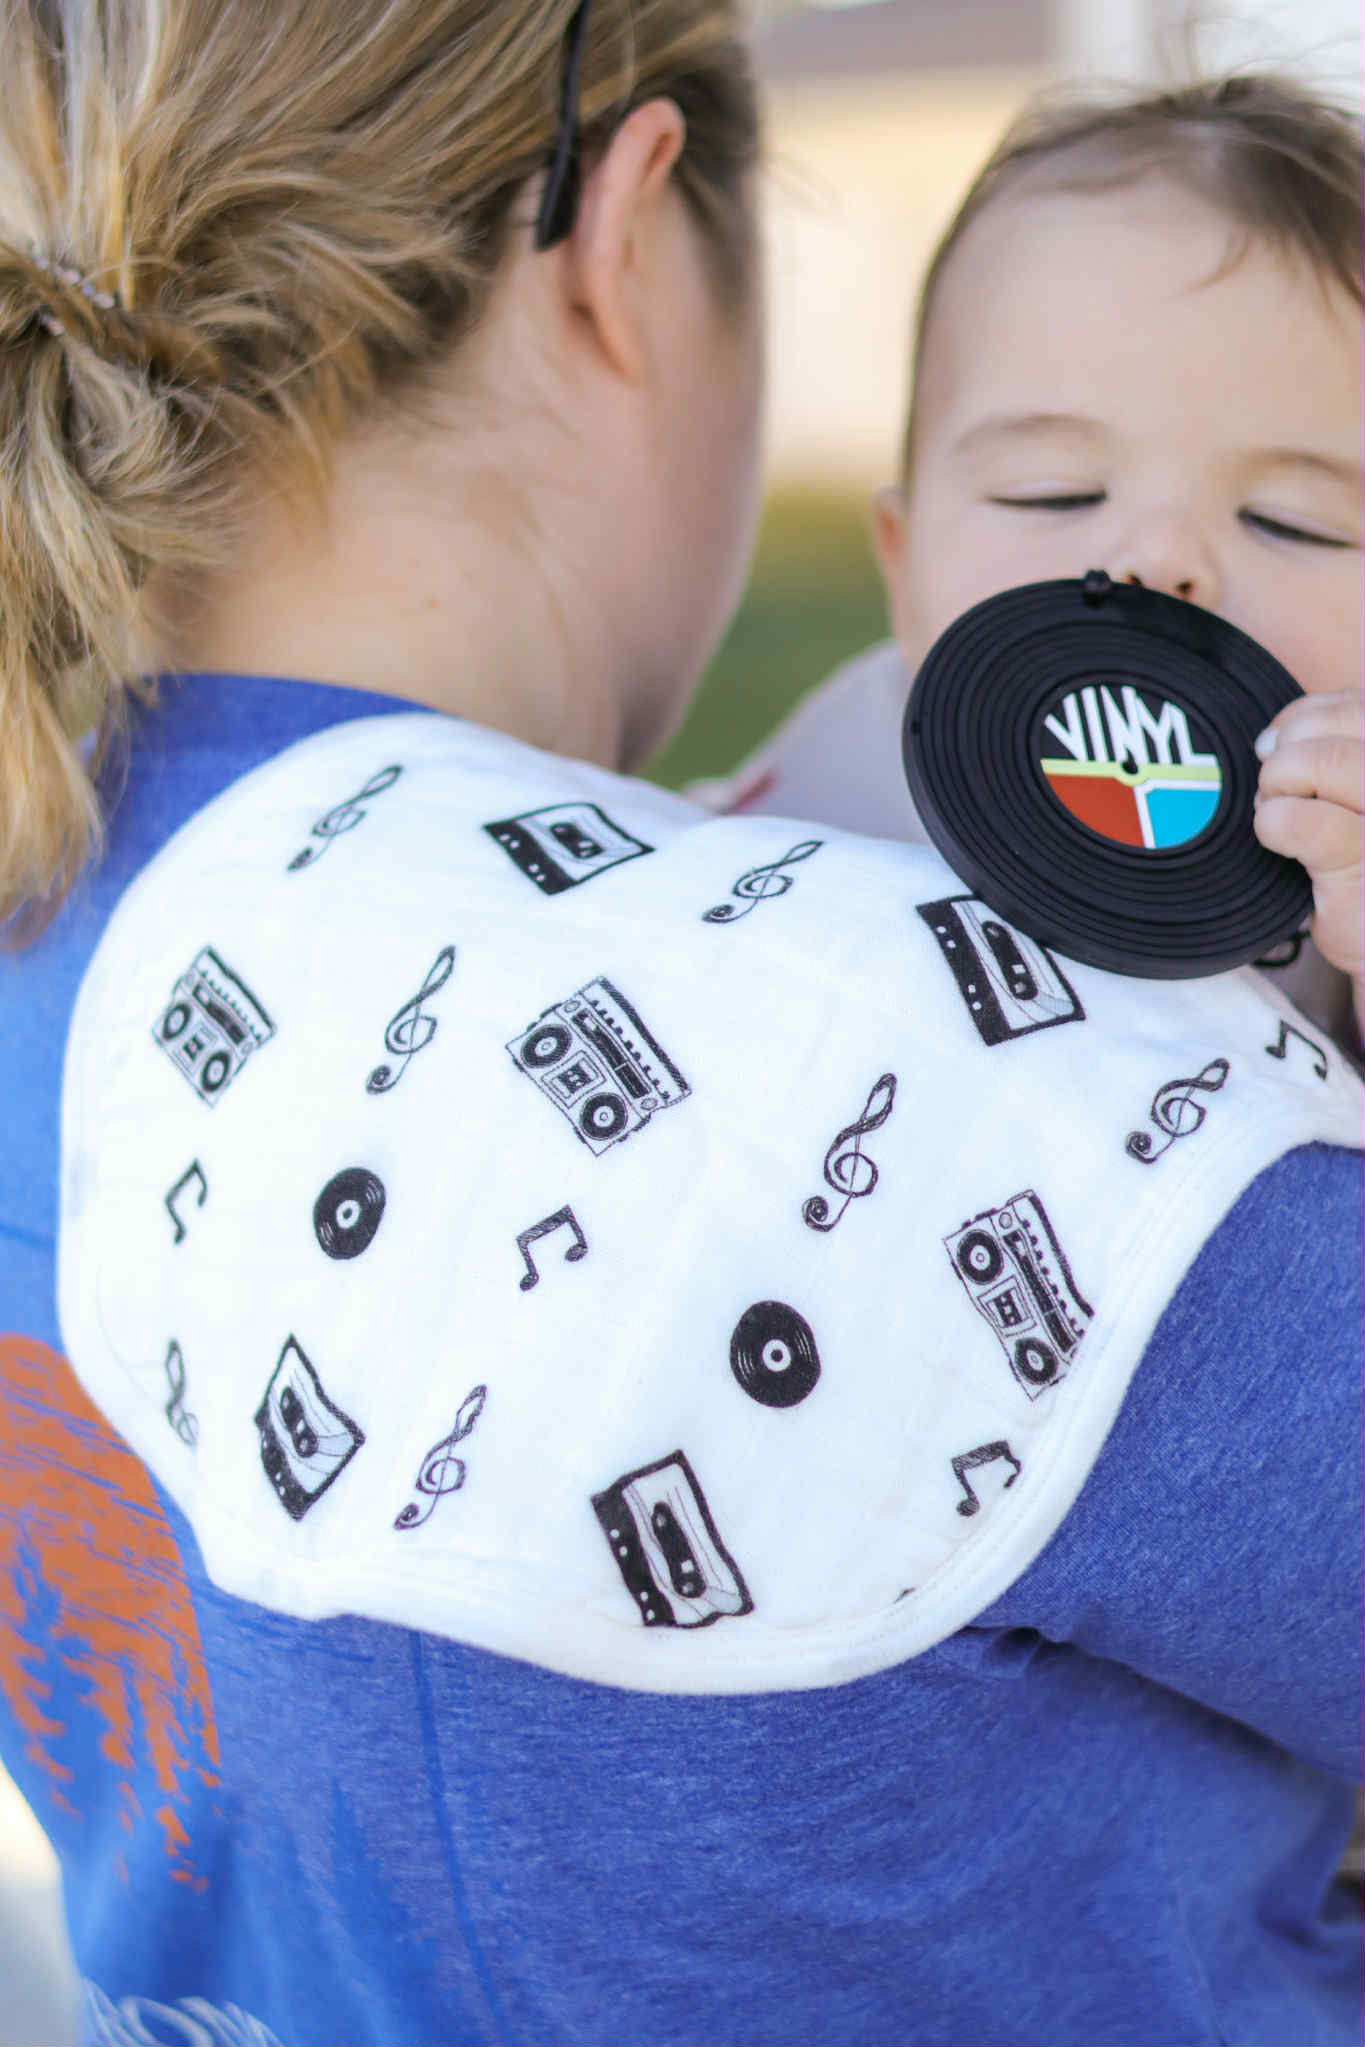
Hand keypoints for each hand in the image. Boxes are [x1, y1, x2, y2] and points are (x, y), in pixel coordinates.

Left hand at [1253, 691, 1364, 1035]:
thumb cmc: (1363, 866)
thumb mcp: (1358, 794)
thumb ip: (1333, 749)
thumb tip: (1270, 738)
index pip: (1356, 704)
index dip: (1305, 718)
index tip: (1282, 748)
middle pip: (1342, 725)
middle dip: (1289, 749)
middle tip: (1275, 787)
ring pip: (1325, 761)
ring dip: (1279, 782)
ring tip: (1277, 811)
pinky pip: (1303, 820)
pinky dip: (1272, 822)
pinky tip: (1279, 841)